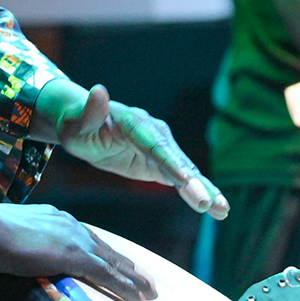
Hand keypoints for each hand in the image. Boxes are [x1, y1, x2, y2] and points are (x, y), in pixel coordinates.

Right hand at [0, 200, 157, 300]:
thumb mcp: (12, 234)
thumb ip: (25, 243)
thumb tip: (21, 253)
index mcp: (57, 219)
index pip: (88, 240)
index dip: (105, 255)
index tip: (118, 266)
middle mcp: (72, 226)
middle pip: (107, 250)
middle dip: (127, 267)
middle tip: (146, 281)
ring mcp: (74, 239)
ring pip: (113, 262)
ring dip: (134, 279)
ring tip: (150, 293)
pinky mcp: (73, 256)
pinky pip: (107, 275)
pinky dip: (125, 287)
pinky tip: (138, 299)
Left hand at [55, 84, 230, 218]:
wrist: (85, 125)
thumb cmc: (77, 124)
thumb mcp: (76, 121)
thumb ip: (89, 111)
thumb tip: (97, 90)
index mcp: (135, 123)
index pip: (154, 144)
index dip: (169, 161)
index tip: (184, 178)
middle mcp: (155, 133)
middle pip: (176, 160)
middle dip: (194, 182)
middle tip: (209, 203)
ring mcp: (162, 148)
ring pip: (186, 172)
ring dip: (205, 190)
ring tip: (223, 210)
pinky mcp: (161, 163)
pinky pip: (183, 180)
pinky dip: (200, 192)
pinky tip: (216, 209)